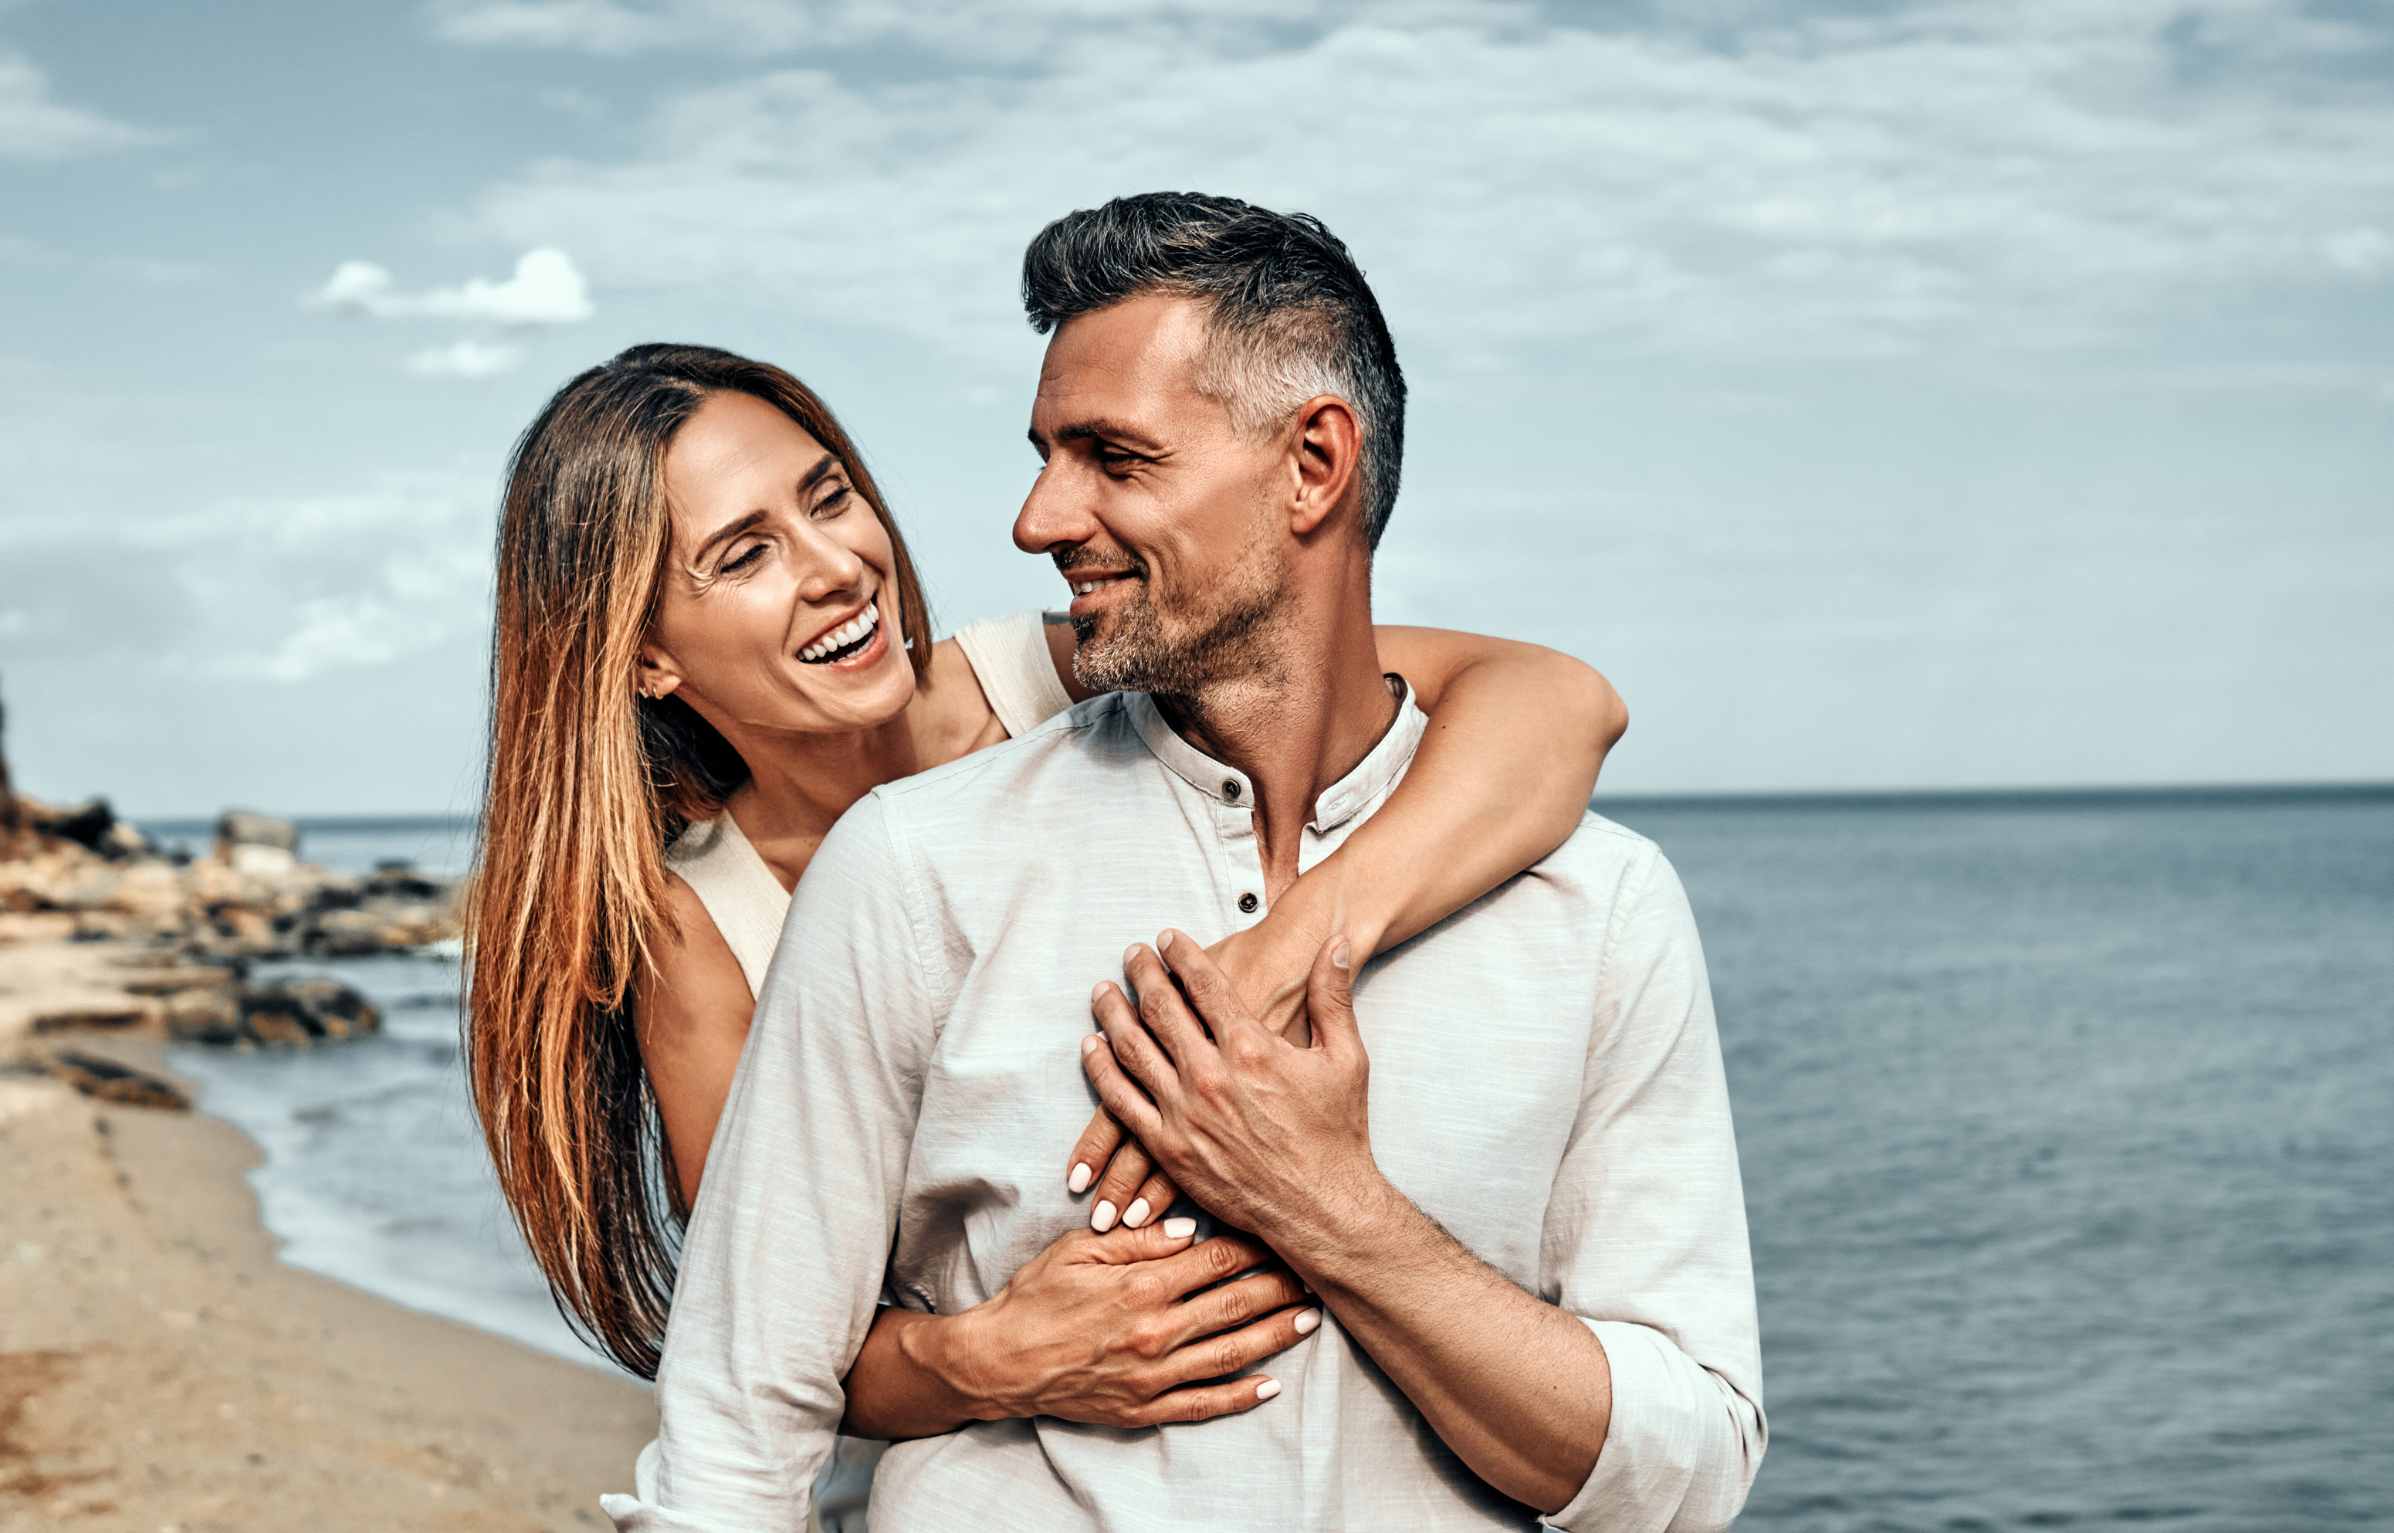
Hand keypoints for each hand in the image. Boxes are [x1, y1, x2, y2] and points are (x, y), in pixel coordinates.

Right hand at [940, 1219, 1316, 1426]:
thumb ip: (1137, 1240)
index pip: (1216, 1260)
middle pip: (1235, 1304)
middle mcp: (1155, 1332)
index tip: (1283, 1233)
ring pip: (1231, 1354)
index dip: (1256, 1246)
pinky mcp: (1145, 1408)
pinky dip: (1241, 1397)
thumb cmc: (1036, 1297)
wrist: (999, 1361)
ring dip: (1275, 1336)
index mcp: (1141, 1286)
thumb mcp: (1079, 1250)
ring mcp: (1153, 1376)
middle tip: (1315, 1273)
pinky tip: (1272, 1385)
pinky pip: (1204, 1404)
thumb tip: (1190, 1229)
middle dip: (1281, 1286)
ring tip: (1309, 1320)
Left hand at [1081, 929, 1381, 1245]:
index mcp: (1251, 1047)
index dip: (1182, 954)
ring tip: (1102, 991)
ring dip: (1112, 1014)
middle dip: (1142, 974)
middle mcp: (1210, 1075)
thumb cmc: (1337, 1133)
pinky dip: (1102, 1070)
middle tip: (1130, 954)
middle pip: (1161, 1008)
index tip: (1167, 936)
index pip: (1204, 984)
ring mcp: (1185, 1113)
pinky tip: (1092, 1049)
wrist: (1322, 1207)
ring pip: (1132, 1049)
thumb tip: (1335, 942)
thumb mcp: (1346, 1058)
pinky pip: (1122, 1101)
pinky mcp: (1169, 1148)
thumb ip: (1333, 997)